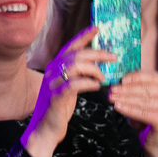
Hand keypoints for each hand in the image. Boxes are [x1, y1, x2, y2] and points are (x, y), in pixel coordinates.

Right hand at [21, 26, 115, 156]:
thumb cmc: (58, 107)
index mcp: (55, 66)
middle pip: (76, 54)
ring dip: (94, 69)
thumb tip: (96, 65)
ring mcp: (53, 83)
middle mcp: (52, 71)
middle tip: (114, 57)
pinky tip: (97, 86)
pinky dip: (88, 83)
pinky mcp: (57, 96)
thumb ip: (76, 74)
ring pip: (75, 66)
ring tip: (104, 77)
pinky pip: (74, 84)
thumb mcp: (67, 86)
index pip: (70, 46)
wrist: (44, 128)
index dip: (84, 36)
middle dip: (97, 53)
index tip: (97, 28)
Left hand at [109, 71, 157, 156]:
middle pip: (147, 89)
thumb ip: (135, 88)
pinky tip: (118, 107)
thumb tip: (118, 82)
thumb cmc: (148, 116)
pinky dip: (129, 109)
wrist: (157, 140)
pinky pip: (143, 113)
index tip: (121, 80)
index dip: (135, 77)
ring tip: (113, 98)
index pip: (151, 77)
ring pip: (144, 100)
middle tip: (113, 90)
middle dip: (127, 89)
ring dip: (126, 99)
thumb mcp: (143, 98)